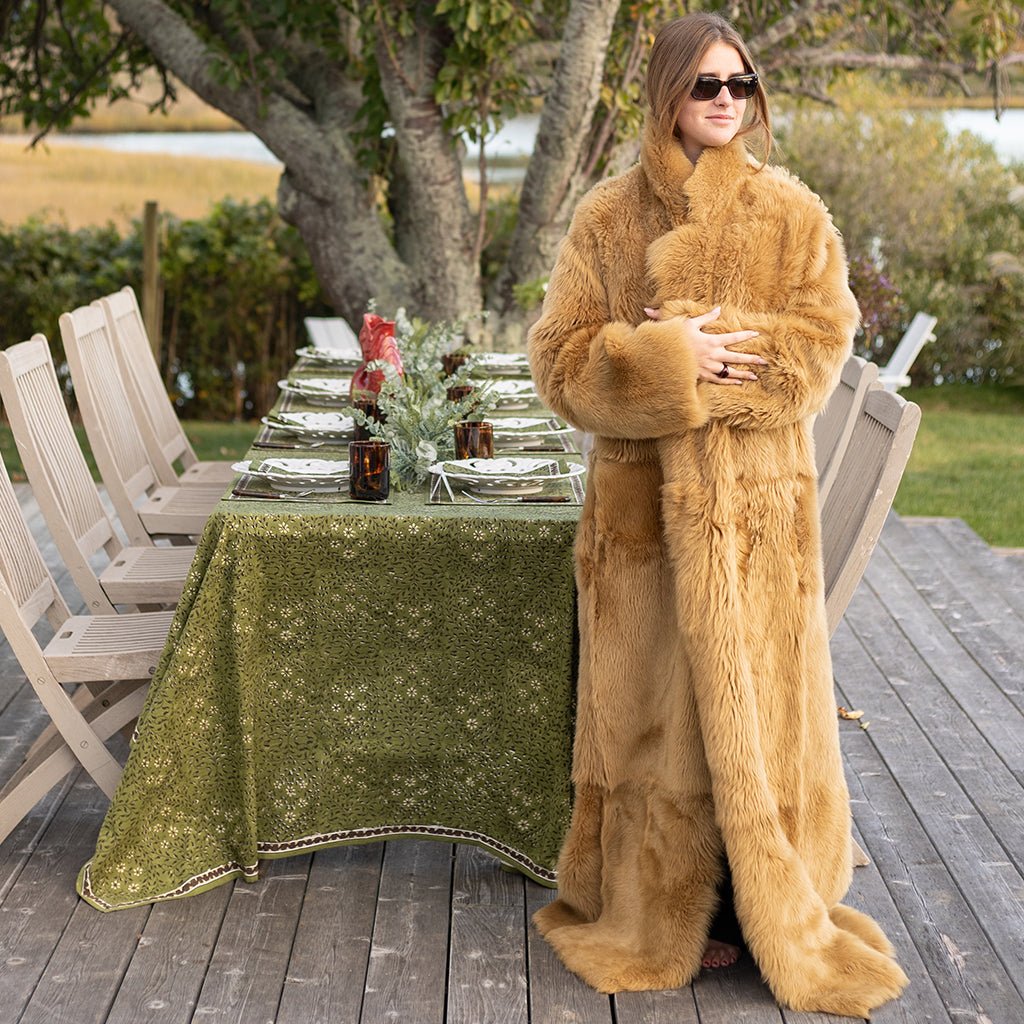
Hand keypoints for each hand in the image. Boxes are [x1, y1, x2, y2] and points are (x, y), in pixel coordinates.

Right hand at [644, 306, 767, 384]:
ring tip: (756, 376)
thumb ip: (705, 318)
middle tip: (765, 361)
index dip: (745, 335)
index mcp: (711, 341)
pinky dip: (729, 382)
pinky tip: (738, 382)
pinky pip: (719, 381)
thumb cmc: (673, 339)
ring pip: (730, 372)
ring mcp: (708, 368)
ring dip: (744, 374)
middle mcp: (713, 355)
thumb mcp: (688, 324)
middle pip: (737, 358)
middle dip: (752, 359)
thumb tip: (719, 309)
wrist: (662, 358)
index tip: (756, 333)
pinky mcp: (702, 377)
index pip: (733, 338)